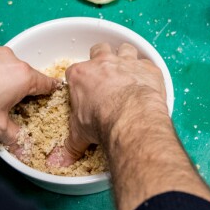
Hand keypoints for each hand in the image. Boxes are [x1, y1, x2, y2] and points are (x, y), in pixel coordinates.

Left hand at [0, 47, 57, 144]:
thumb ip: (15, 137)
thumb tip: (21, 146)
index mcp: (22, 75)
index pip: (47, 84)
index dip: (49, 97)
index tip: (48, 104)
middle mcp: (10, 60)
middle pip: (27, 78)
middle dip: (25, 95)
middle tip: (18, 113)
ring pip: (9, 73)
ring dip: (7, 88)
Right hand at [50, 42, 209, 209]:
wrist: (130, 118)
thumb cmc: (101, 121)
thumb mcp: (80, 135)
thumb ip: (71, 145)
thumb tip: (61, 161)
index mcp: (81, 75)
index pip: (75, 71)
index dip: (80, 79)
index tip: (85, 89)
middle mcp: (103, 63)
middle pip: (100, 50)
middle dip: (102, 58)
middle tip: (106, 73)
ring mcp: (126, 62)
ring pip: (124, 48)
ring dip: (126, 56)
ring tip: (128, 69)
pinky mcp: (147, 68)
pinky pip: (148, 62)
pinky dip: (147, 70)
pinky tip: (148, 80)